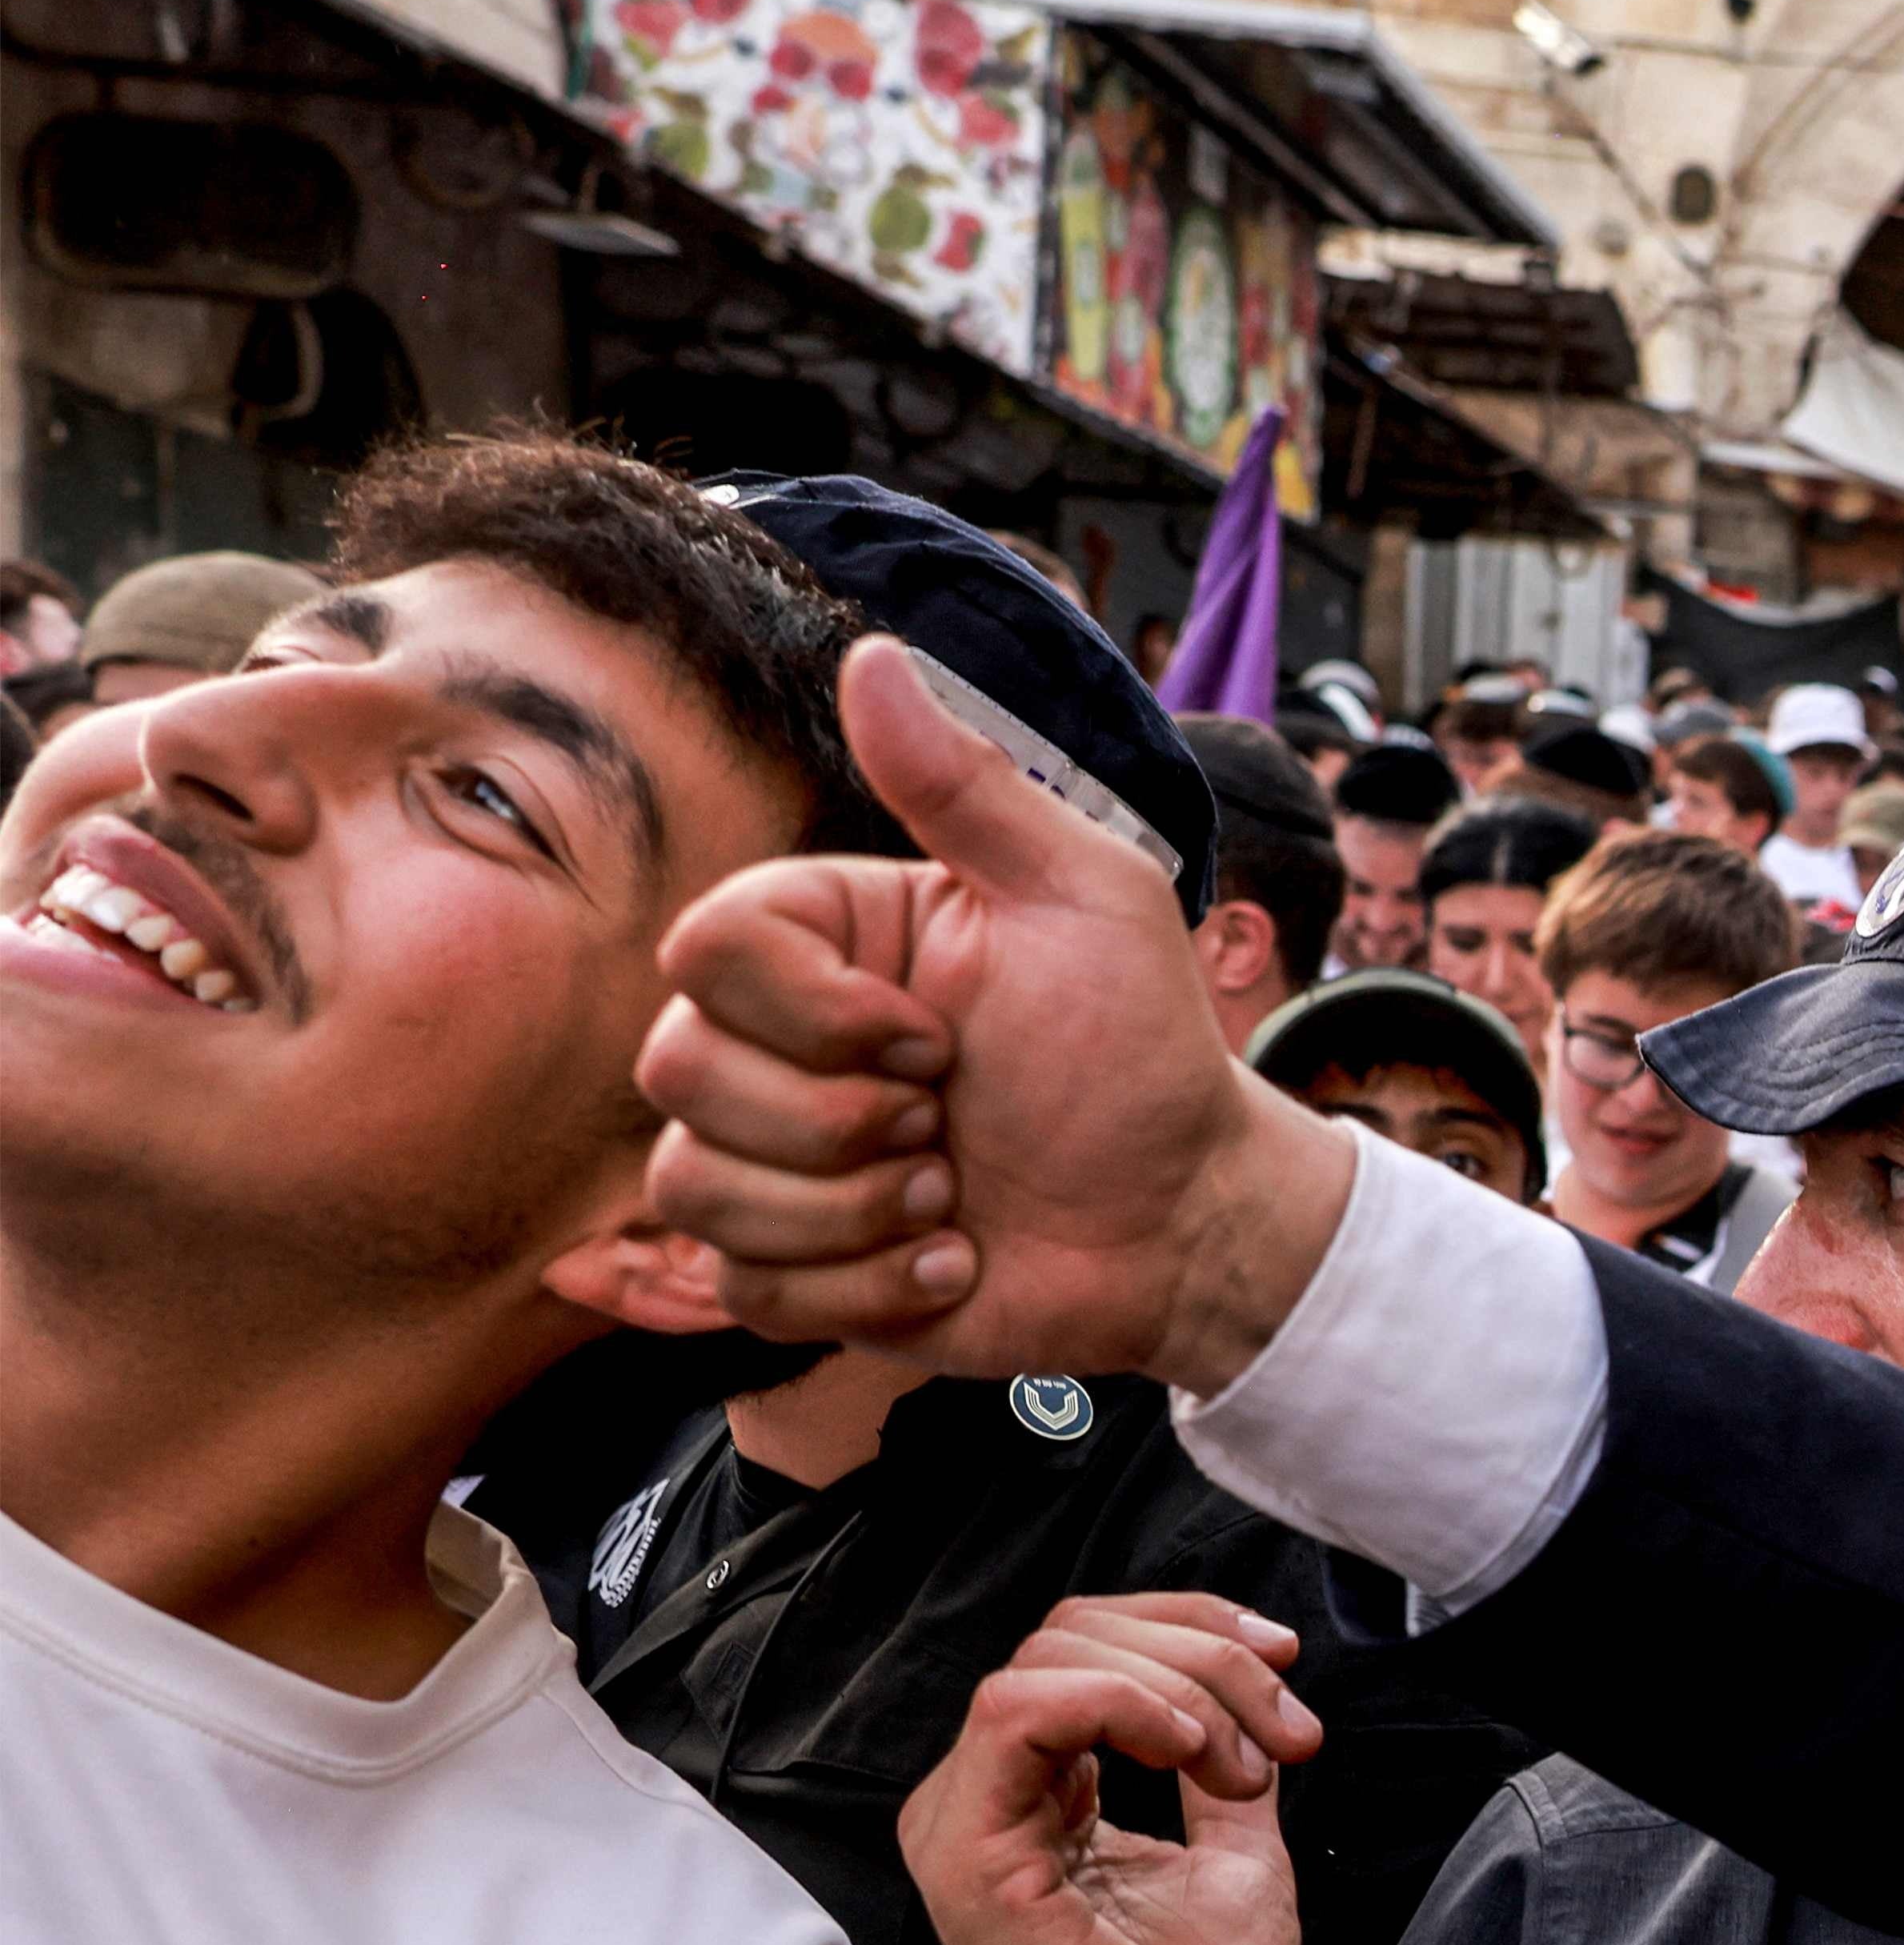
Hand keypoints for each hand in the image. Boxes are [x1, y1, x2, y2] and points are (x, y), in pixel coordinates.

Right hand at [635, 637, 1359, 1388]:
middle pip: (677, 1069)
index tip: (938, 1034)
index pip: (704, 947)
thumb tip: (872, 654)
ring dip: (852, 1211)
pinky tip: (950, 1262)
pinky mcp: (794, 1268)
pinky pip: (743, 1289)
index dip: (814, 1010)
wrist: (1185, 1219)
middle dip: (839, 1119)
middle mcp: (785, 1043)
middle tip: (952, 1119)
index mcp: (833, 943)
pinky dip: (864, 1290)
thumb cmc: (1143, 1053)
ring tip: (953, 1193)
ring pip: (694, 1186)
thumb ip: (966, 788)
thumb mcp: (1085, 897)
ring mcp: (780, 1160)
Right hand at [902, 1593, 1323, 1944]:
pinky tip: (1185, 1749)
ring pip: (1050, 1659)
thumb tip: (1250, 1690)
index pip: (1087, 1644)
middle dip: (1204, 1653)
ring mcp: (967, 1827)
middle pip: (1072, 1634)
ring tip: (1240, 1766)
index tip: (1287, 1671)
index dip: (1196, 1629)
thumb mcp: (1233, 1849)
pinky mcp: (967, 1858)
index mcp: (1040, 1798)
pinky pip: (1017, 1713)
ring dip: (1180, 1684)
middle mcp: (989, 1802)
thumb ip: (1219, 1765)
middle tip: (1282, 1734)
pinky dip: (1119, 1702)